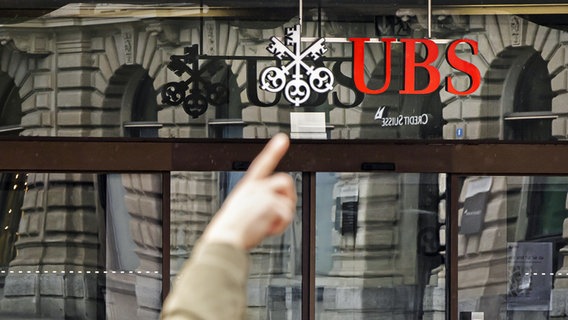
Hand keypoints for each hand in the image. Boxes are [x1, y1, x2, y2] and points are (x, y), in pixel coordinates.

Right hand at [202, 133, 296, 249]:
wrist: (225, 239)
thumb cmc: (230, 231)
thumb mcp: (240, 211)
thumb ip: (257, 204)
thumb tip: (275, 210)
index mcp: (247, 187)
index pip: (262, 164)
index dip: (273, 150)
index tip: (283, 139)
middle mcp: (255, 187)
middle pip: (285, 182)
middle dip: (289, 197)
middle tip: (282, 213)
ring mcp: (263, 194)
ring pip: (288, 201)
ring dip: (283, 216)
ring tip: (269, 225)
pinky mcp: (270, 204)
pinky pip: (287, 216)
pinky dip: (280, 227)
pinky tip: (267, 230)